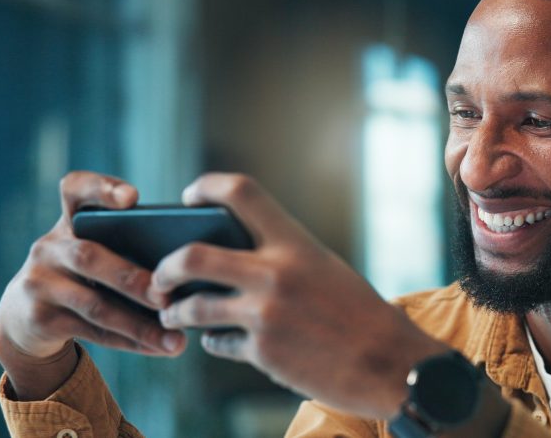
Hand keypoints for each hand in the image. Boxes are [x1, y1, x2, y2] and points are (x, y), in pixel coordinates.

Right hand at [0, 171, 185, 399]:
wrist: (23, 316)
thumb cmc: (83, 275)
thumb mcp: (94, 252)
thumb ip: (129, 249)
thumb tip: (189, 269)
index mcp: (69, 221)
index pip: (75, 189)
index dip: (102, 188)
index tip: (133, 198)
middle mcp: (49, 247)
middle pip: (89, 257)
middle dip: (132, 279)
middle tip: (168, 297)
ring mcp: (39, 283)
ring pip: (95, 305)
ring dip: (140, 324)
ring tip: (176, 340)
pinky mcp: (39, 318)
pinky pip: (93, 332)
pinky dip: (131, 341)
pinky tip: (161, 347)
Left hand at [150, 173, 447, 418]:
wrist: (391, 363)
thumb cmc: (360, 313)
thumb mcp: (324, 268)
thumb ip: (281, 257)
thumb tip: (232, 258)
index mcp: (295, 243)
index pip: (241, 192)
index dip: (206, 187)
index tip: (189, 196)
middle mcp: (275, 274)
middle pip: (193, 255)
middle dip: (166, 266)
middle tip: (160, 274)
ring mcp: (265, 316)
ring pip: (193, 307)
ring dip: (176, 310)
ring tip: (173, 312)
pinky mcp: (263, 354)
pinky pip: (218, 343)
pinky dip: (213, 342)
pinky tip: (217, 341)